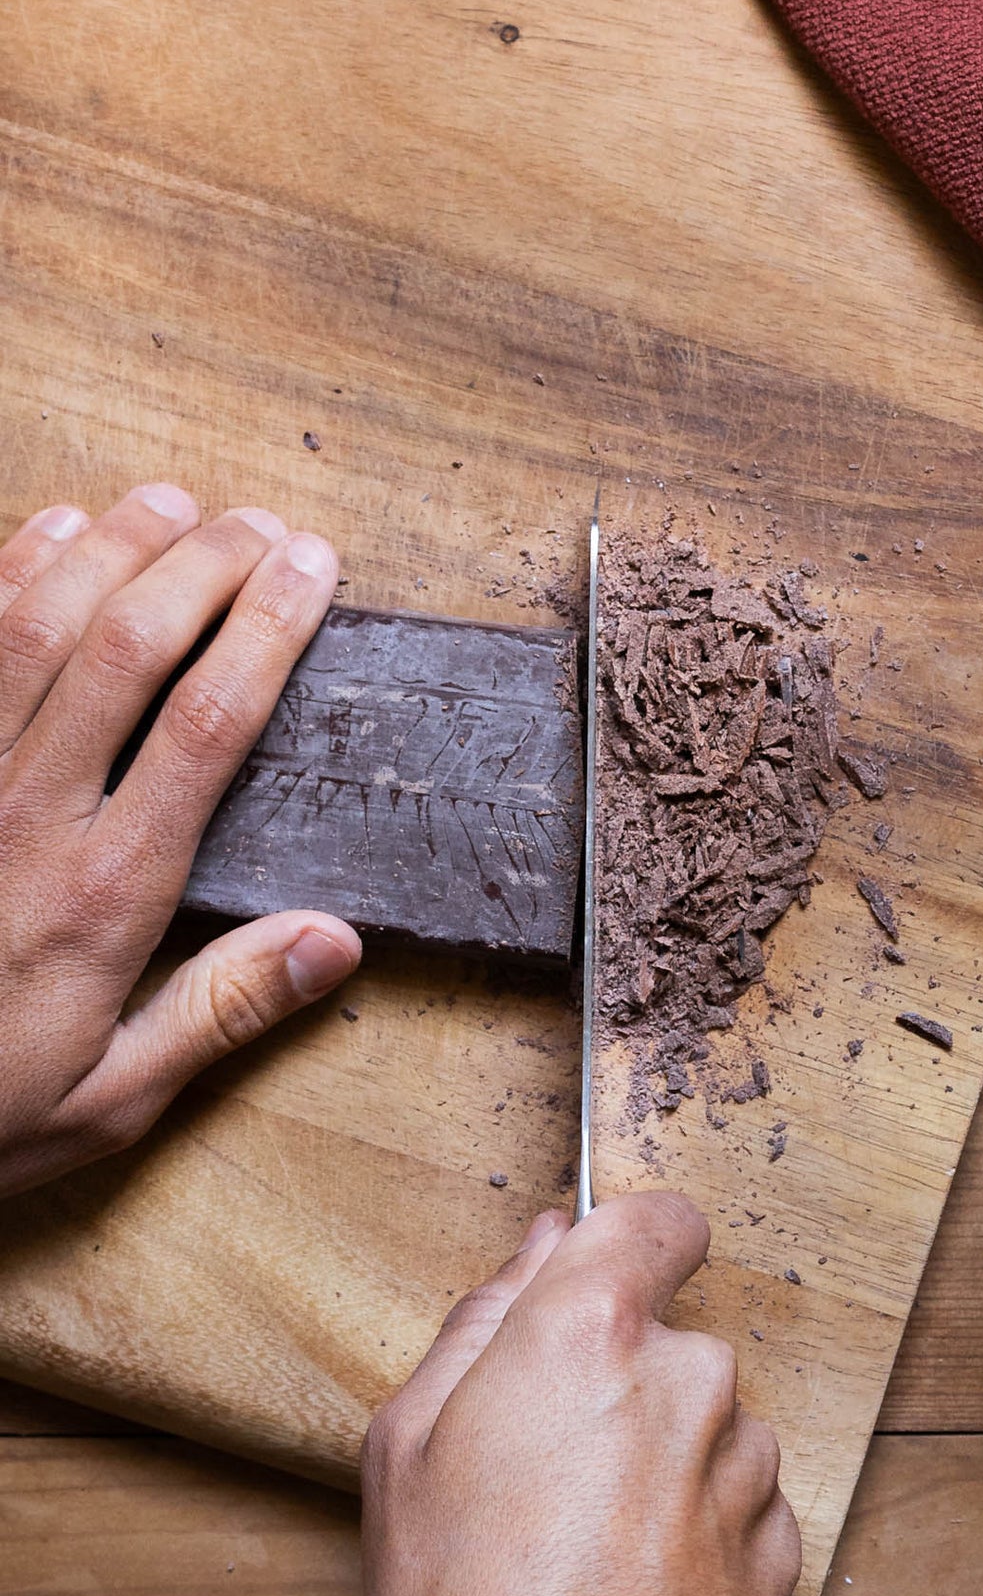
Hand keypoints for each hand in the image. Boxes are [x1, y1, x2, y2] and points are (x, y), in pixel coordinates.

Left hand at [0, 487, 360, 1197]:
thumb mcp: (112, 1094)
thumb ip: (223, 1009)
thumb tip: (336, 941)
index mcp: (102, 892)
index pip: (204, 726)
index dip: (266, 632)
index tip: (312, 573)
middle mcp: (26, 816)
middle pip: (126, 649)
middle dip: (206, 568)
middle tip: (264, 524)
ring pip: (34, 628)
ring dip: (112, 550)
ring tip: (175, 502)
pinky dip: (8, 574)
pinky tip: (51, 530)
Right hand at [362, 1195, 800, 1595]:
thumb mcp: (408, 1451)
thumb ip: (483, 1320)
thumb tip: (541, 1245)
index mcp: (593, 1330)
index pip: (657, 1218)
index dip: (629, 1245)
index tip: (602, 1286)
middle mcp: (693, 1372)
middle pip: (666, 1338)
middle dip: (618, 1382)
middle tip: (545, 1472)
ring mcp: (749, 1455)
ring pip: (703, 1421)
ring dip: (658, 1459)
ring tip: (584, 1550)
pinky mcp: (782, 1531)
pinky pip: (732, 1496)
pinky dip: (694, 1525)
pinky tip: (635, 1588)